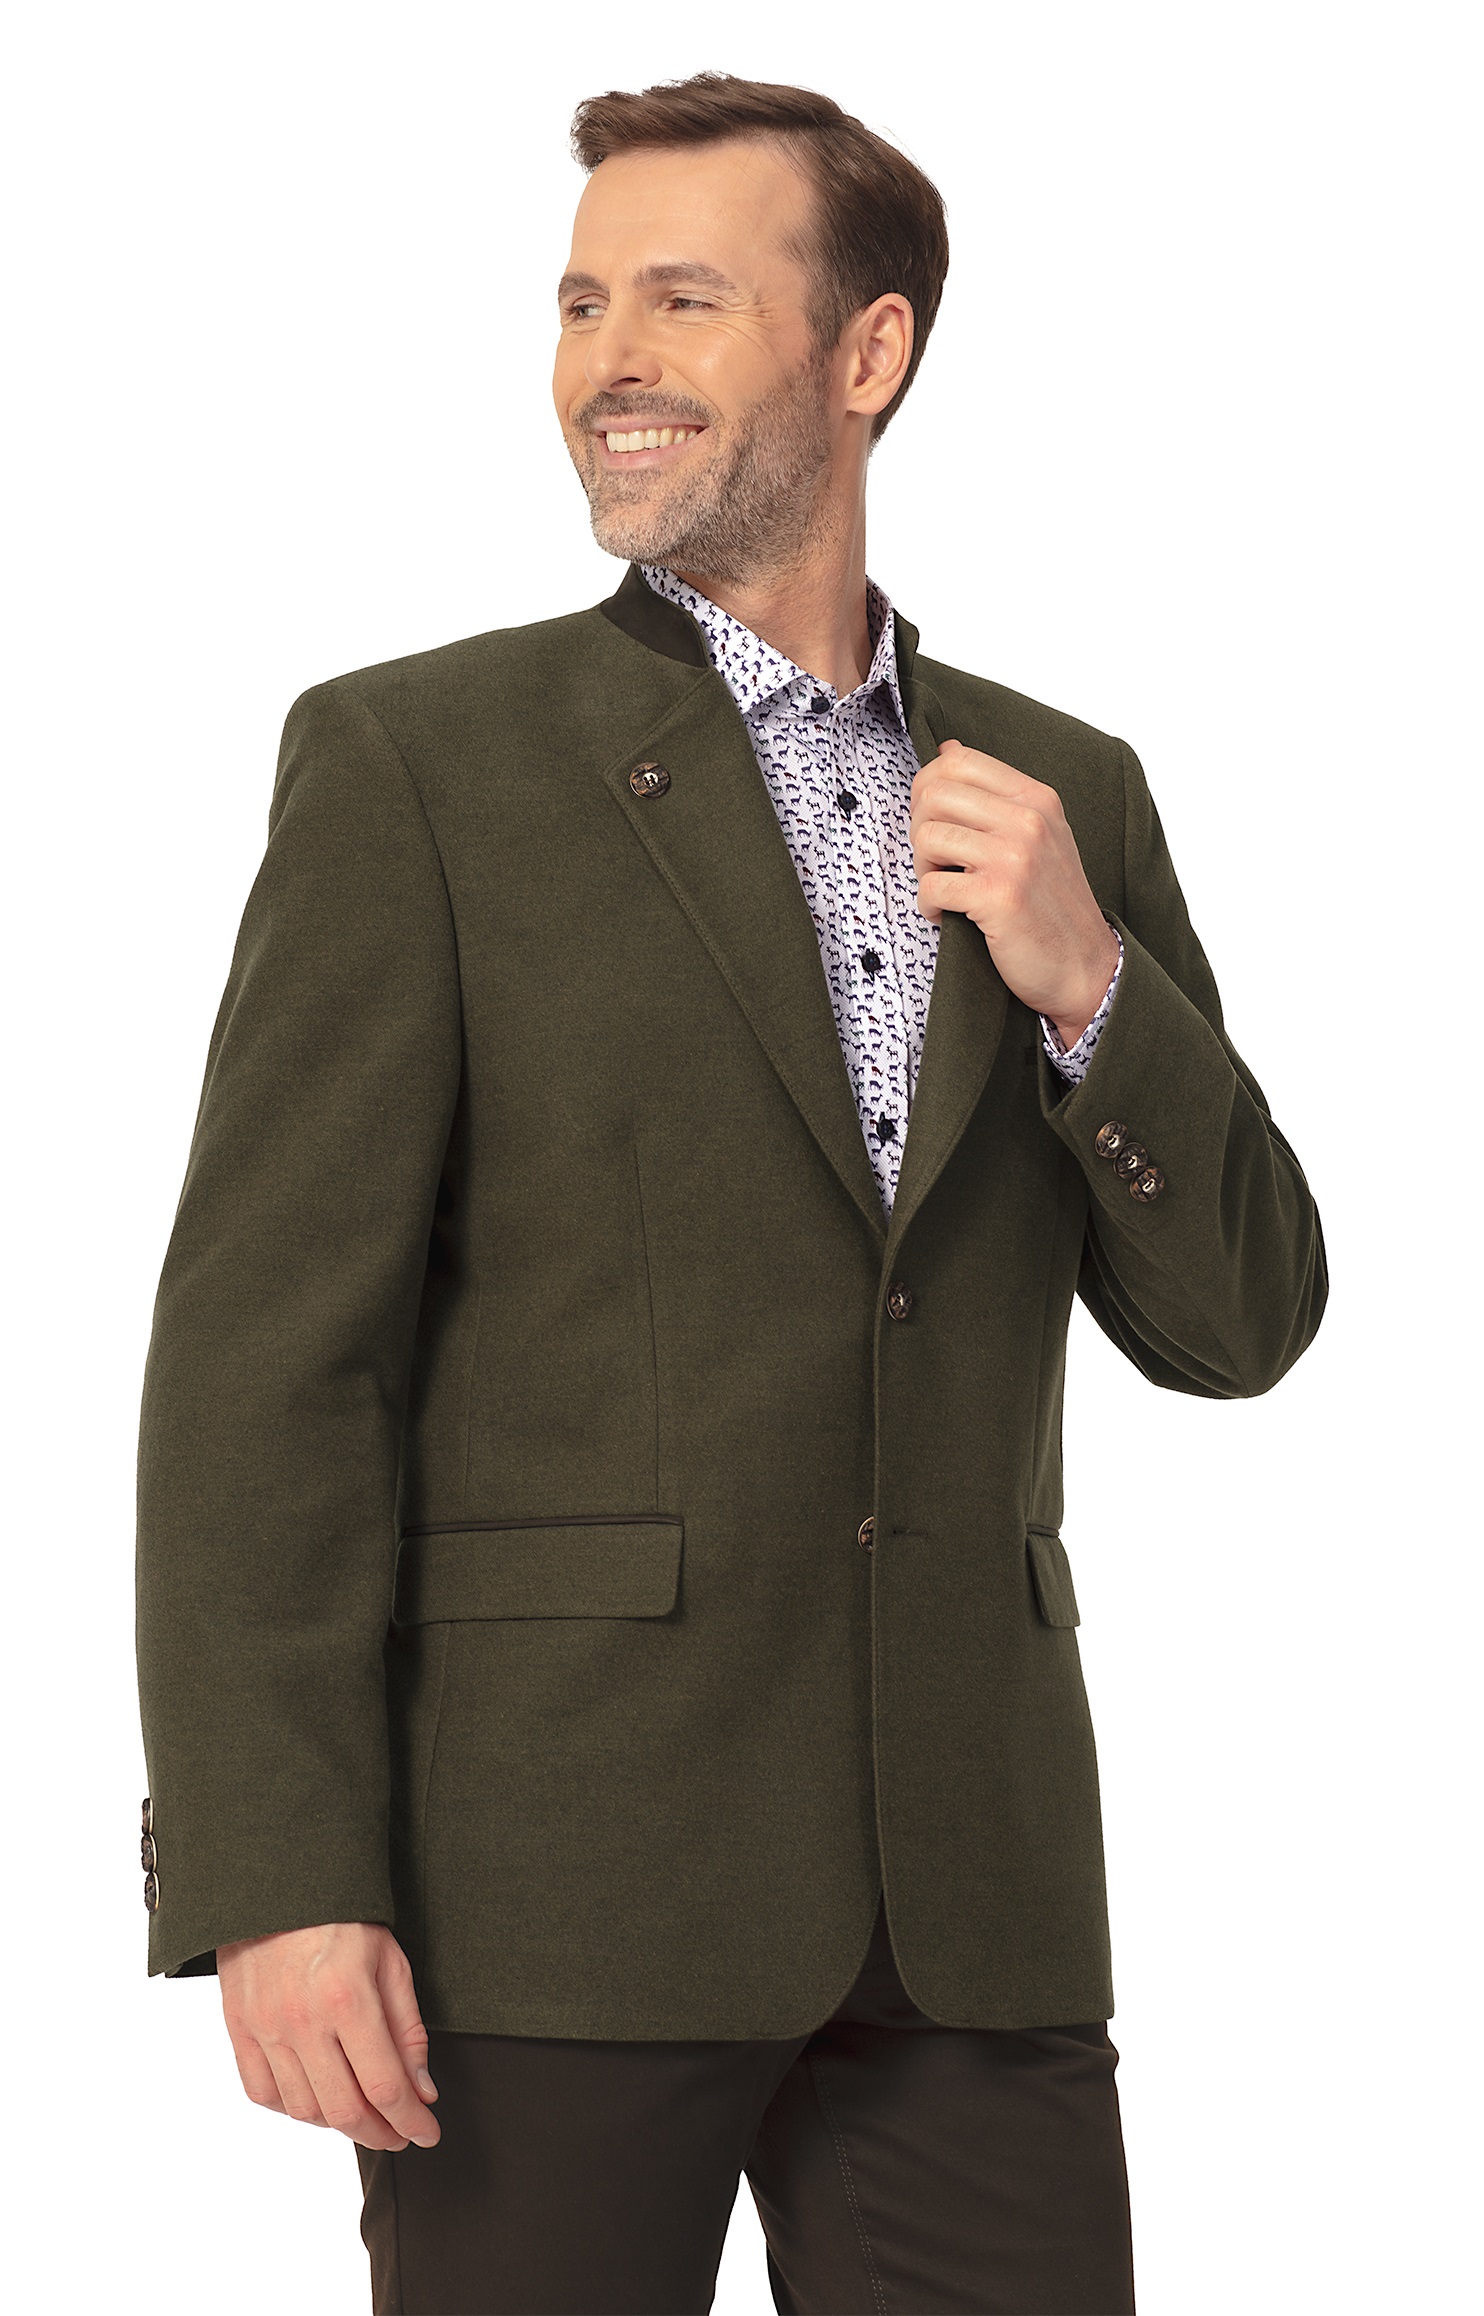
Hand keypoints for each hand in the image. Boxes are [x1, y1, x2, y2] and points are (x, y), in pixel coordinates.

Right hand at [218, 1921, 439, 2151]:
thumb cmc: (342, 1917)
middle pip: (344, 2110)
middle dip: (380, 2133)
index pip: (385, 2087)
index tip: (427, 2133)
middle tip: (399, 2133)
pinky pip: (262, 2093)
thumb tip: (421, 2091)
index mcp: (349, 2000)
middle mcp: (303, 2022)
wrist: (279, 1884)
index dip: (411, 2121)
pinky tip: (315, 2098)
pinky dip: (292, 2108)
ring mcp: (266, 2028)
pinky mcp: (239, 2029)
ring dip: (338, 2124)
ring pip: (304, 2109)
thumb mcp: (391, 1961)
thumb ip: (408, 2030)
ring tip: (362, 2114)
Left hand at [911, 740, 1120, 1047]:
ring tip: (944, 888)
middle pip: (933, 795)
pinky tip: (946, 915)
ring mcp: (1014, 857)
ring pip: (927, 837)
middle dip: (919, 829)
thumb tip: (947, 750)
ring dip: (922, 869)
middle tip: (935, 861)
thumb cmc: (1053, 905)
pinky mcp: (998, 897)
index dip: (927, 788)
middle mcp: (1027, 820)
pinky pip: (931, 887)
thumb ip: (997, 795)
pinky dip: (928, 906)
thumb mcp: (1039, 835)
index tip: (933, 819)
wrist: (1084, 965)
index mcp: (1036, 798)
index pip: (958, 760)